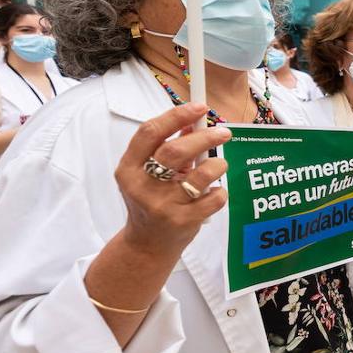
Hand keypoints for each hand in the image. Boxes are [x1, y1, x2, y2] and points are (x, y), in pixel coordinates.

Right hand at [115, 103, 230, 259]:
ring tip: (219, 165)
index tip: (199, 107)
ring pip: (200, 174)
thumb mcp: (148, 173)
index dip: (176, 115)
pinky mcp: (183, 221)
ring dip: (217, 165)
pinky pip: (214, 198)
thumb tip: (193, 121)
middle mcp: (141, 186)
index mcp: (128, 168)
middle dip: (205, 137)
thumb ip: (168, 147)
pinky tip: (214, 191)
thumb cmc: (151, 200)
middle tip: (224, 132)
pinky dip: (220, 190)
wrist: (147, 245)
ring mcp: (162, 205)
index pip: (150, 132)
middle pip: (176, 151)